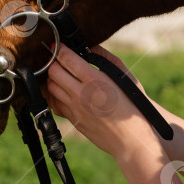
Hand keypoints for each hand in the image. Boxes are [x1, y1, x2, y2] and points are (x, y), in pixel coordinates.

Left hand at [45, 45, 158, 161]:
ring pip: (51, 87)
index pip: (66, 58)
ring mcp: (74, 109)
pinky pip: (54, 104)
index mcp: (94, 80)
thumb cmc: (132, 105)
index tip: (59, 45)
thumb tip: (90, 47)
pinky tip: (63, 91)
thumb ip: (106, 58)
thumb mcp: (124, 76)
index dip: (59, 48)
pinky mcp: (72, 120)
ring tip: (61, 74)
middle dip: (54, 62)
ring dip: (53, 78)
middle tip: (60, 59)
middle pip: (53, 71)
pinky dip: (55, 94)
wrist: (132, 138)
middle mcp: (81, 94)